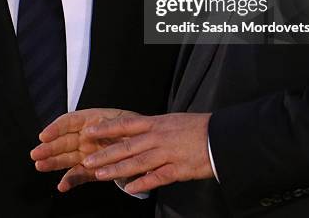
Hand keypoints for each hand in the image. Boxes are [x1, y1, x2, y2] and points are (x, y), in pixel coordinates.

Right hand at [31, 108, 136, 191]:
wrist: (147, 146)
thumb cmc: (134, 128)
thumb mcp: (124, 121)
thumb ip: (109, 126)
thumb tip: (91, 132)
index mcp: (92, 120)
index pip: (69, 122)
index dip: (56, 128)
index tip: (44, 135)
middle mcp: (86, 137)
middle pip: (64, 141)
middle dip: (50, 147)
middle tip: (36, 154)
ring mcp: (88, 154)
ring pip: (67, 158)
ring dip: (53, 163)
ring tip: (40, 167)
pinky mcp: (93, 170)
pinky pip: (80, 174)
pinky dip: (71, 180)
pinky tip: (62, 186)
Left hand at [81, 112, 212, 194]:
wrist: (221, 136)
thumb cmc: (198, 127)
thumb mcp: (173, 121)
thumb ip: (155, 128)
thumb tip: (137, 133)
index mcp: (158, 122)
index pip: (126, 124)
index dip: (107, 128)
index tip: (89, 131)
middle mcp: (159, 136)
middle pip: (127, 146)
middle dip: (105, 154)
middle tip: (87, 161)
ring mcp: (168, 153)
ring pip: (137, 163)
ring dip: (117, 170)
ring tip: (99, 175)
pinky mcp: (179, 169)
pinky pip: (157, 177)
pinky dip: (143, 183)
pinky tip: (130, 188)